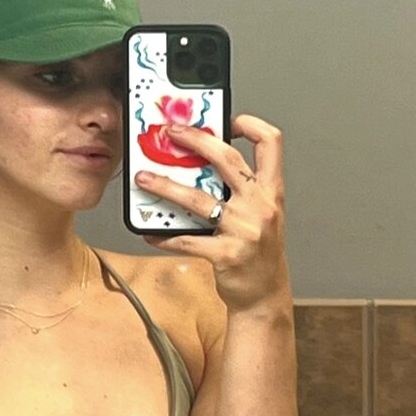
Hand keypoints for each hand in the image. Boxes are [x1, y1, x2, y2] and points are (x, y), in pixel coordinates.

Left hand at [134, 114, 290, 313]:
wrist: (265, 296)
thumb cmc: (259, 255)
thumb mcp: (262, 216)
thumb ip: (241, 192)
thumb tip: (202, 168)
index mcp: (271, 192)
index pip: (270, 143)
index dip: (250, 125)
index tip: (228, 119)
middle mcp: (260, 207)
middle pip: (228, 160)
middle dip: (197, 140)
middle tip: (171, 133)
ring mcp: (244, 231)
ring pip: (198, 199)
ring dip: (165, 186)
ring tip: (144, 179)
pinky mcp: (225, 255)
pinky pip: (186, 240)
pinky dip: (164, 236)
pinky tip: (150, 232)